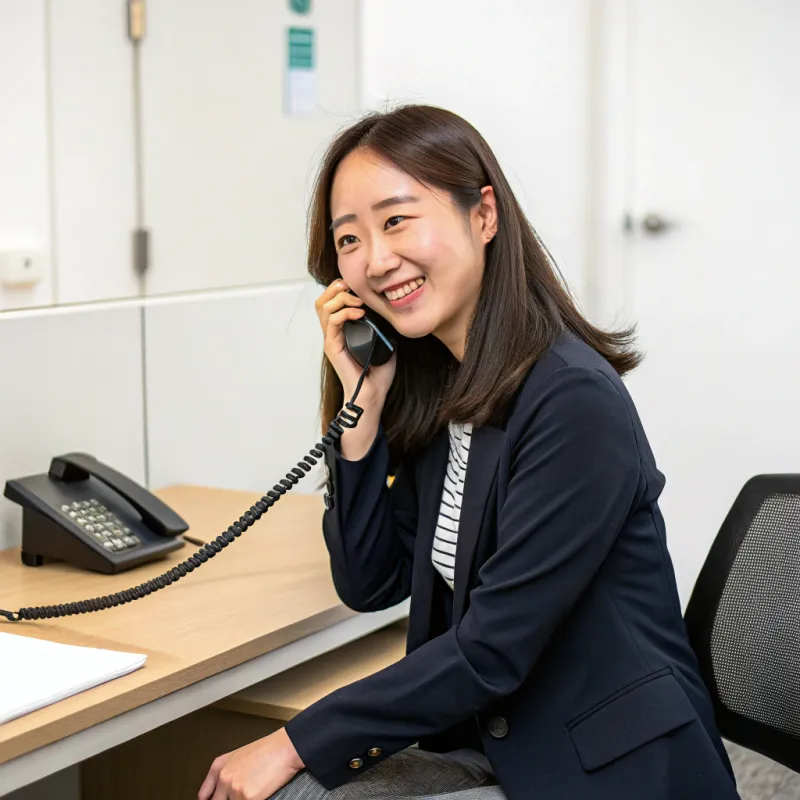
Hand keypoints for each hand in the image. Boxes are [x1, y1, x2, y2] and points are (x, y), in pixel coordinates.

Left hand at [198, 727, 304, 799]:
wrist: (285, 749)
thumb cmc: (267, 751)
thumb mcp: (239, 758)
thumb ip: (225, 775)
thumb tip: (216, 794)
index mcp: (219, 767)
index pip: (204, 795)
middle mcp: (223, 778)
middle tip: (240, 795)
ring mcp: (234, 789)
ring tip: (253, 791)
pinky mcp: (247, 798)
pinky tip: (259, 794)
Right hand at [315, 279, 396, 409]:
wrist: (373, 393)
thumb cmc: (378, 372)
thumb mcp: (384, 341)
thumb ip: (383, 326)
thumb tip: (391, 311)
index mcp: (342, 330)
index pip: (331, 302)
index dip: (340, 290)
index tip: (359, 289)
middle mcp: (333, 333)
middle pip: (322, 301)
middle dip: (336, 289)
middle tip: (353, 289)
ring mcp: (331, 339)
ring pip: (323, 307)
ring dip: (341, 298)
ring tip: (359, 302)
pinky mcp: (332, 347)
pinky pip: (332, 322)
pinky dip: (345, 313)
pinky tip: (360, 314)